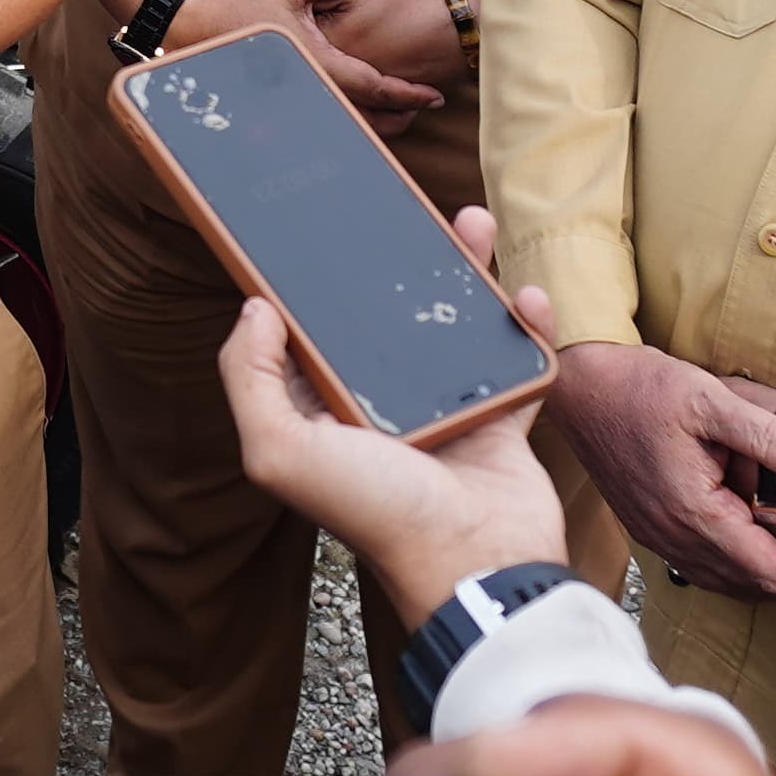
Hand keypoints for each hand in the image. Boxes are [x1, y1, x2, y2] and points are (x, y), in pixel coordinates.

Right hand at [169, 0, 441, 124]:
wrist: (188, 23)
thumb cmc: (236, 2)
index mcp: (314, 60)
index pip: (371, 84)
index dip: (406, 92)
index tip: (431, 95)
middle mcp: (306, 87)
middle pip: (363, 116)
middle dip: (397, 115)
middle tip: (424, 106)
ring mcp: (291, 100)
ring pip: (343, 121)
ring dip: (374, 120)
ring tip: (399, 111)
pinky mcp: (279, 101)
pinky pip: (322, 116)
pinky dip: (347, 116)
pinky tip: (356, 107)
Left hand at [217, 205, 566, 624]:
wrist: (480, 564)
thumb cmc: (377, 513)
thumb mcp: (280, 452)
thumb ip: (250, 380)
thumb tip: (253, 308)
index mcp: (323, 411)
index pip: (308, 334)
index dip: (309, 284)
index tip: (314, 228)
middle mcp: (379, 407)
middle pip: (384, 316)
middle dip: (393, 263)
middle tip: (404, 211)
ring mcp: (442, 409)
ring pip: (451, 325)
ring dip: (463, 274)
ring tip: (471, 224)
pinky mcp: (499, 419)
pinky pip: (512, 358)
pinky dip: (523, 325)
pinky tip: (526, 292)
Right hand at [552, 342, 775, 604]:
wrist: (577, 386)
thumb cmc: (638, 387)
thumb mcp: (710, 398)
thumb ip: (769, 433)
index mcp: (695, 512)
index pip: (772, 572)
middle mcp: (675, 536)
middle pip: (754, 585)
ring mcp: (659, 536)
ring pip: (729, 580)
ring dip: (773, 575)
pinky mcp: (650, 527)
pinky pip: (704, 565)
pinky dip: (740, 564)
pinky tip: (757, 539)